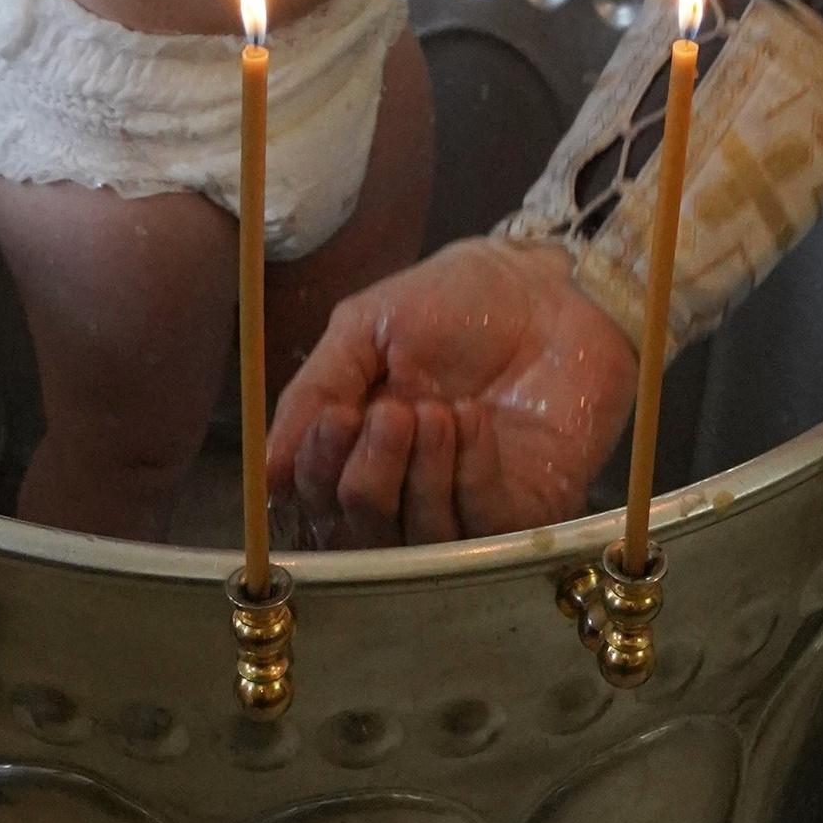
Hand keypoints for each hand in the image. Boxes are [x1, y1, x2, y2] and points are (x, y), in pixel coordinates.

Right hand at [267, 236, 638, 543]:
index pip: (316, 500)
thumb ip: (317, 390)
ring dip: (420, 473)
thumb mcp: (368, 326)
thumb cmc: (463, 297)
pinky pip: (480, 526)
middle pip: (360, 535)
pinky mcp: (524, 513)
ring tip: (438, 409)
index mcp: (361, 447)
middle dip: (368, 477)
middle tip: (393, 412)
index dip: (317, 472)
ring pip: (418, 538)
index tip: (337, 419)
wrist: (554, 283)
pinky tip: (475, 419)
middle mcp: (408, 489)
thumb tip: (268, 472)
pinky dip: (469, 474)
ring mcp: (467, 507)